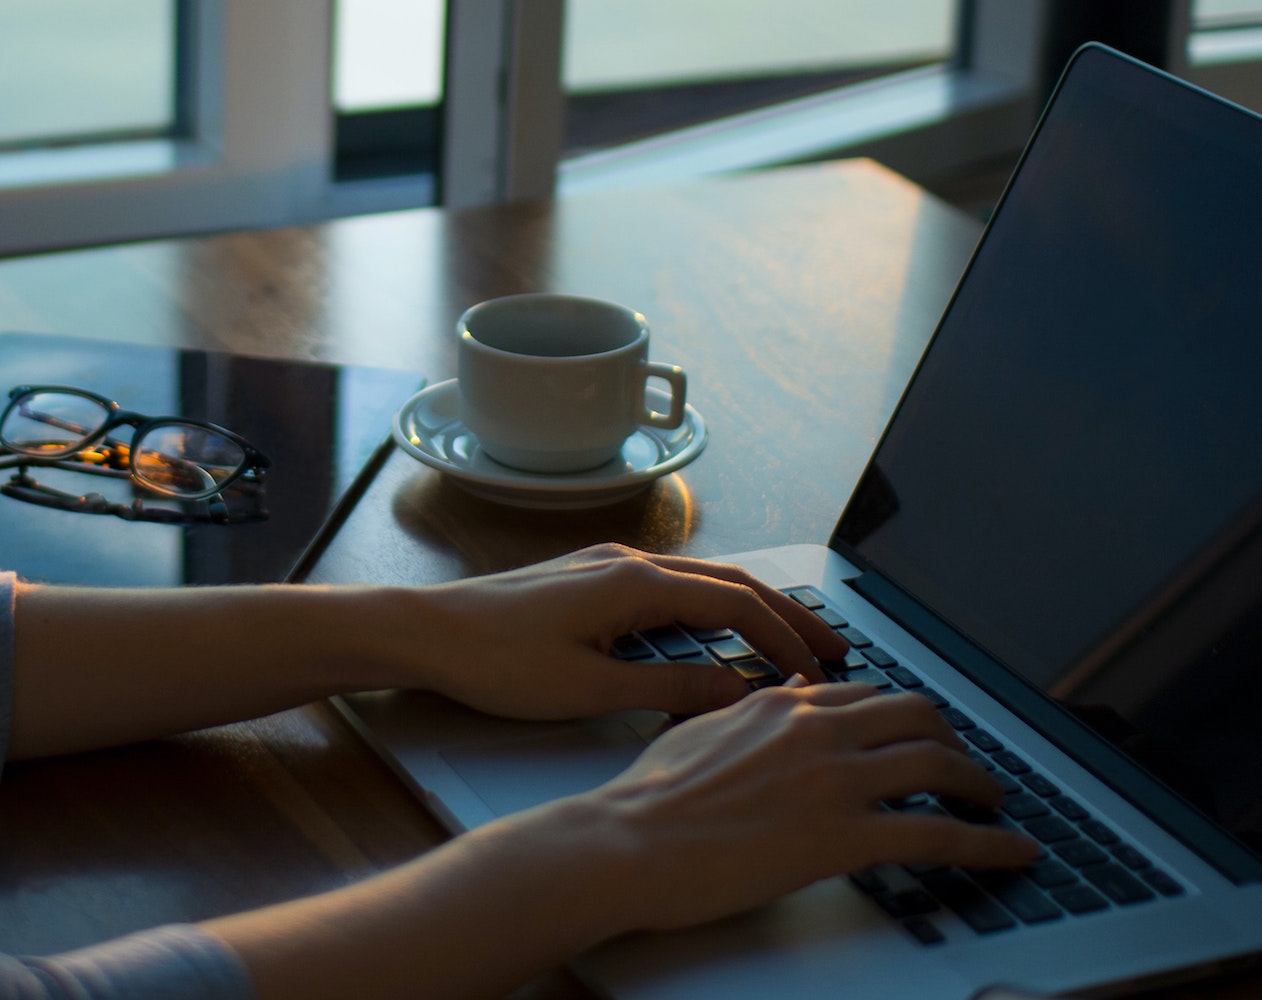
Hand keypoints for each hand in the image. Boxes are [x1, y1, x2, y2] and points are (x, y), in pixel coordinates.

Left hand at [395, 543, 851, 720]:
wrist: (425, 631)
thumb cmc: (494, 660)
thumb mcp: (588, 689)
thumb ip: (667, 690)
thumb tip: (736, 693)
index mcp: (635, 583)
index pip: (737, 605)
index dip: (786, 639)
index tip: (820, 674)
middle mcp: (628, 563)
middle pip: (731, 582)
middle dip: (788, 614)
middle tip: (836, 647)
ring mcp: (607, 566)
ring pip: (702, 581)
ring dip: (752, 608)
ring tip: (790, 641)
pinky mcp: (589, 579)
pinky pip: (671, 586)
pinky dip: (711, 607)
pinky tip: (717, 633)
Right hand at [527, 679, 1038, 936]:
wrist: (626, 845)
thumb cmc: (646, 801)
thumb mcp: (699, 732)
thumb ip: (749, 714)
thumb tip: (780, 696)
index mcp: (782, 706)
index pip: (867, 695)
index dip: (904, 716)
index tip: (917, 734)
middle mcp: (818, 730)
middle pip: (918, 716)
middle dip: (954, 739)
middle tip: (964, 766)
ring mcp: (836, 781)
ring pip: (940, 764)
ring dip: (980, 785)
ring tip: (994, 805)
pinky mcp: (845, 836)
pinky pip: (939, 834)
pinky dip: (989, 844)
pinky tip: (1014, 853)